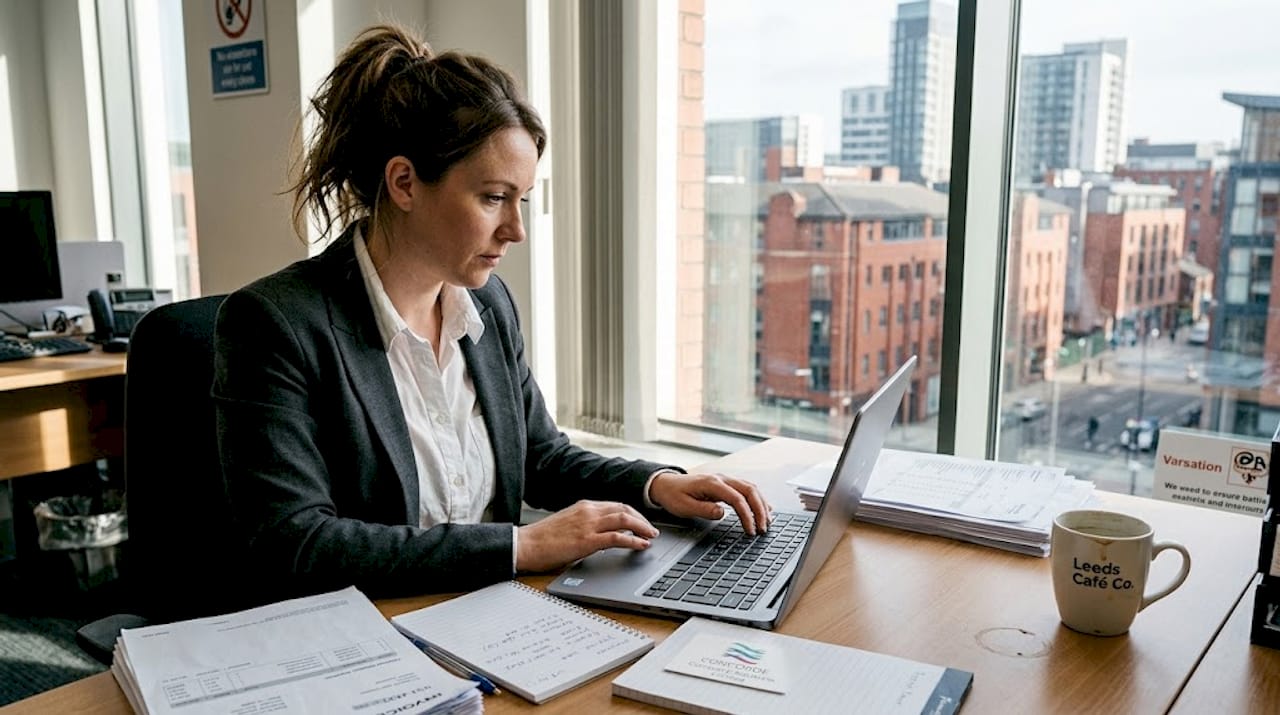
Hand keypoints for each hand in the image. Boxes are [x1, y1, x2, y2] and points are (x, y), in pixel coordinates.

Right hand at [516, 500, 658, 572]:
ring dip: (642, 527)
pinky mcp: (587, 541)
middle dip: (641, 519)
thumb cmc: (541, 539)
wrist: (525, 545)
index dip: (632, 514)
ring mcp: (588, 525)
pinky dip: (634, 540)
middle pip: (624, 509)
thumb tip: (600, 538)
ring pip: (625, 519)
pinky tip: (642, 545)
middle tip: (652, 530)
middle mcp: (588, 511)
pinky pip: (618, 537)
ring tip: (651, 536)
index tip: (641, 522)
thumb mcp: (567, 525)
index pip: (615, 505)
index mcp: (583, 506)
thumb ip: (584, 526)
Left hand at [649, 472, 770, 534]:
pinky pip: (746, 488)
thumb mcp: (684, 506)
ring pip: (751, 488)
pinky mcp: (725, 483)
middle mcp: (721, 478)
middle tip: (764, 528)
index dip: (747, 515)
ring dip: (761, 504)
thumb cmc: (673, 495)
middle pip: (749, 491)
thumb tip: (722, 513)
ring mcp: (725, 479)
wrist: (666, 484)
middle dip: (760, 510)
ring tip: (767, 521)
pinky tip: (763, 508)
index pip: (737, 499)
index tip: (750, 530)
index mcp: (712, 483)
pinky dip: (757, 498)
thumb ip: (704, 510)